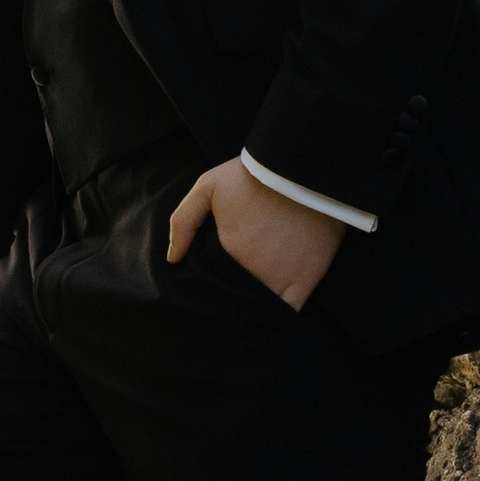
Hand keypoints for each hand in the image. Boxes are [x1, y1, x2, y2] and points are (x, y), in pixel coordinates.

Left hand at [165, 159, 344, 310]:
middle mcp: (253, 272)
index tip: (210, 286)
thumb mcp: (209, 187)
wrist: (304, 168)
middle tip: (229, 292)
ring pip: (260, 308)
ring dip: (253, 308)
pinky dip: (280, 312)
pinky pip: (288, 310)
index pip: (211, 287)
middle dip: (228, 300)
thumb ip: (184, 222)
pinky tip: (273, 307)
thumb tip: (172, 259)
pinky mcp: (307, 279)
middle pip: (234, 300)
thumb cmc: (255, 176)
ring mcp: (281, 279)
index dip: (209, 290)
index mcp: (228, 254)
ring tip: (249, 303)